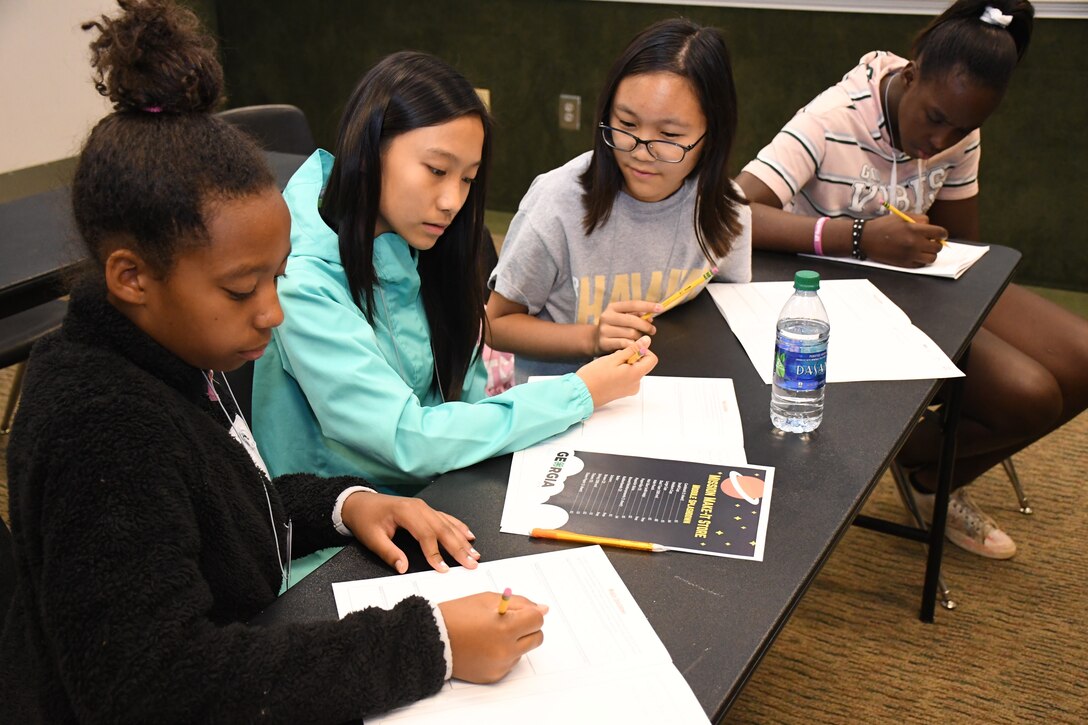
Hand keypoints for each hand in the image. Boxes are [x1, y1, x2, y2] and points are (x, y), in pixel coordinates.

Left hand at [340, 492, 479, 573]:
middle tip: (471, 563)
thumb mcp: (372, 538)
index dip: (435, 553)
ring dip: (462, 540)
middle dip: (459, 548)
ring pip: (447, 524)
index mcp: (406, 512)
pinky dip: (459, 527)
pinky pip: (446, 518)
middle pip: (443, 529)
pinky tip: (468, 535)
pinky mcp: (425, 510)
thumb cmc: (365, 519)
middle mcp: (419, 507)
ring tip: (474, 554)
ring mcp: (424, 507)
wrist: (359, 502)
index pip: (426, 535)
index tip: (444, 569)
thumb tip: (403, 568)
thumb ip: (389, 553)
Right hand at [439, 591, 547, 682]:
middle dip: (528, 627)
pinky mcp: (494, 676)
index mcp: (505, 628)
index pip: (537, 620)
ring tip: (491, 634)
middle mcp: (505, 650)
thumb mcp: (488, 600)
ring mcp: (500, 665)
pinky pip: (510, 663)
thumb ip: (518, 603)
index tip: (519, 611)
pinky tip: (486, 646)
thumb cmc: (457, 616)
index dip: (529, 613)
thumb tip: (542, 609)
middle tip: (509, 622)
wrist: (431, 639)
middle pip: (537, 637)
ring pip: (524, 651)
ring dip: (515, 641)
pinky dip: (504, 654)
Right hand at [576, 335, 657, 407]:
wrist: (581, 394)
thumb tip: (647, 341)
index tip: (629, 349)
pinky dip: (620, 372)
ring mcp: (629, 389)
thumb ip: (632, 349)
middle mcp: (636, 384)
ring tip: (609, 366)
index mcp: (636, 375)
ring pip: (633, 370)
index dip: (642, 351)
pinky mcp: (622, 392)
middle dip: (630, 357)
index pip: (652, 359)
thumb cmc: (594, 376)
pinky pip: (627, 377)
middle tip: (614, 358)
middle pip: (642, 364)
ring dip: (624, 364)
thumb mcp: (614, 358)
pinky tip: (607, 372)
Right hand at [594, 300, 659, 354]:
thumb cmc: (615, 327)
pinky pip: (625, 344)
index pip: (633, 304)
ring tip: (639, 339)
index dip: (648, 306)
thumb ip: (636, 315)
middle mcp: (607, 317)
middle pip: (633, 320)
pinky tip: (633, 345)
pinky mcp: (604, 343)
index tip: (660, 308)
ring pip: (631, 334)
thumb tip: (650, 318)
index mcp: (613, 307)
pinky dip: (632, 345)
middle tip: (653, 330)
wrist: (594, 339)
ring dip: (639, 337)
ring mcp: (604, 330)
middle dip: (646, 326)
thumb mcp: (622, 317)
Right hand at [861, 213, 945, 267]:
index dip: (943, 233)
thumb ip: (919, 219)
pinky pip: (921, 264)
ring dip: (930, 253)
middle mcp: (914, 243)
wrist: (866, 238)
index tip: (941, 234)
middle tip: (930, 241)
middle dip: (936, 243)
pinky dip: (921, 260)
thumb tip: (931, 227)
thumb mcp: (902, 216)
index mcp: (914, 229)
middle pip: (937, 247)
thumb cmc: (883, 226)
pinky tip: (914, 254)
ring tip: (923, 249)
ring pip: (932, 258)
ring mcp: (910, 255)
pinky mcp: (904, 264)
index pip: (940, 232)